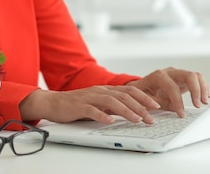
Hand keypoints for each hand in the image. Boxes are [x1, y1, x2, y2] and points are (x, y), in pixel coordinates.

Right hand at [19, 85, 161, 124]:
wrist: (52, 102)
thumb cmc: (75, 105)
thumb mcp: (97, 103)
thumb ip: (112, 106)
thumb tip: (132, 112)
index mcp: (105, 90)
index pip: (129, 90)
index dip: (144, 97)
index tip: (157, 106)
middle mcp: (99, 91)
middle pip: (124, 95)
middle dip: (140, 106)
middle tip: (152, 117)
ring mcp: (89, 98)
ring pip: (111, 101)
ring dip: (126, 111)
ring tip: (137, 119)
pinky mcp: (78, 106)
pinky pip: (92, 110)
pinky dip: (102, 115)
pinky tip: (109, 121)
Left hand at [126, 67, 209, 116]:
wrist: (141, 86)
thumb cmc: (141, 92)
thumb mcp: (144, 98)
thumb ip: (158, 102)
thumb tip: (174, 108)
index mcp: (158, 76)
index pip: (172, 87)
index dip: (178, 101)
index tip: (181, 114)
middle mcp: (169, 73)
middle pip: (188, 75)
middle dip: (196, 90)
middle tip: (199, 105)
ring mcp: (177, 75)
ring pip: (195, 76)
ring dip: (203, 89)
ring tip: (204, 102)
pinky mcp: (183, 79)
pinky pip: (197, 80)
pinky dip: (203, 88)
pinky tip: (205, 98)